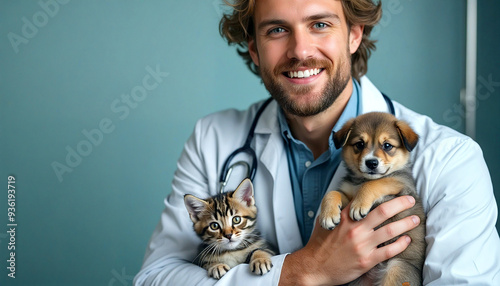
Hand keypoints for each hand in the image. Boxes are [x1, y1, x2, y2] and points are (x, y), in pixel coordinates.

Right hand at [279, 196, 419, 285]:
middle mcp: (355, 228)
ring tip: (415, 219)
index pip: (366, 200)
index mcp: (344, 217)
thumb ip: (337, 212)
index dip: (381, 194)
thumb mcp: (324, 222)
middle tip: (411, 200)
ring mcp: (361, 244)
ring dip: (406, 224)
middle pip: (383, 211)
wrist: (313, 267)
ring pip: (390, 230)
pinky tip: (407, 240)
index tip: (393, 191)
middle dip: (400, 204)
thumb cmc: (319, 245)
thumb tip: (346, 203)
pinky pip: (388, 251)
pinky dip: (401, 245)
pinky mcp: (366, 260)